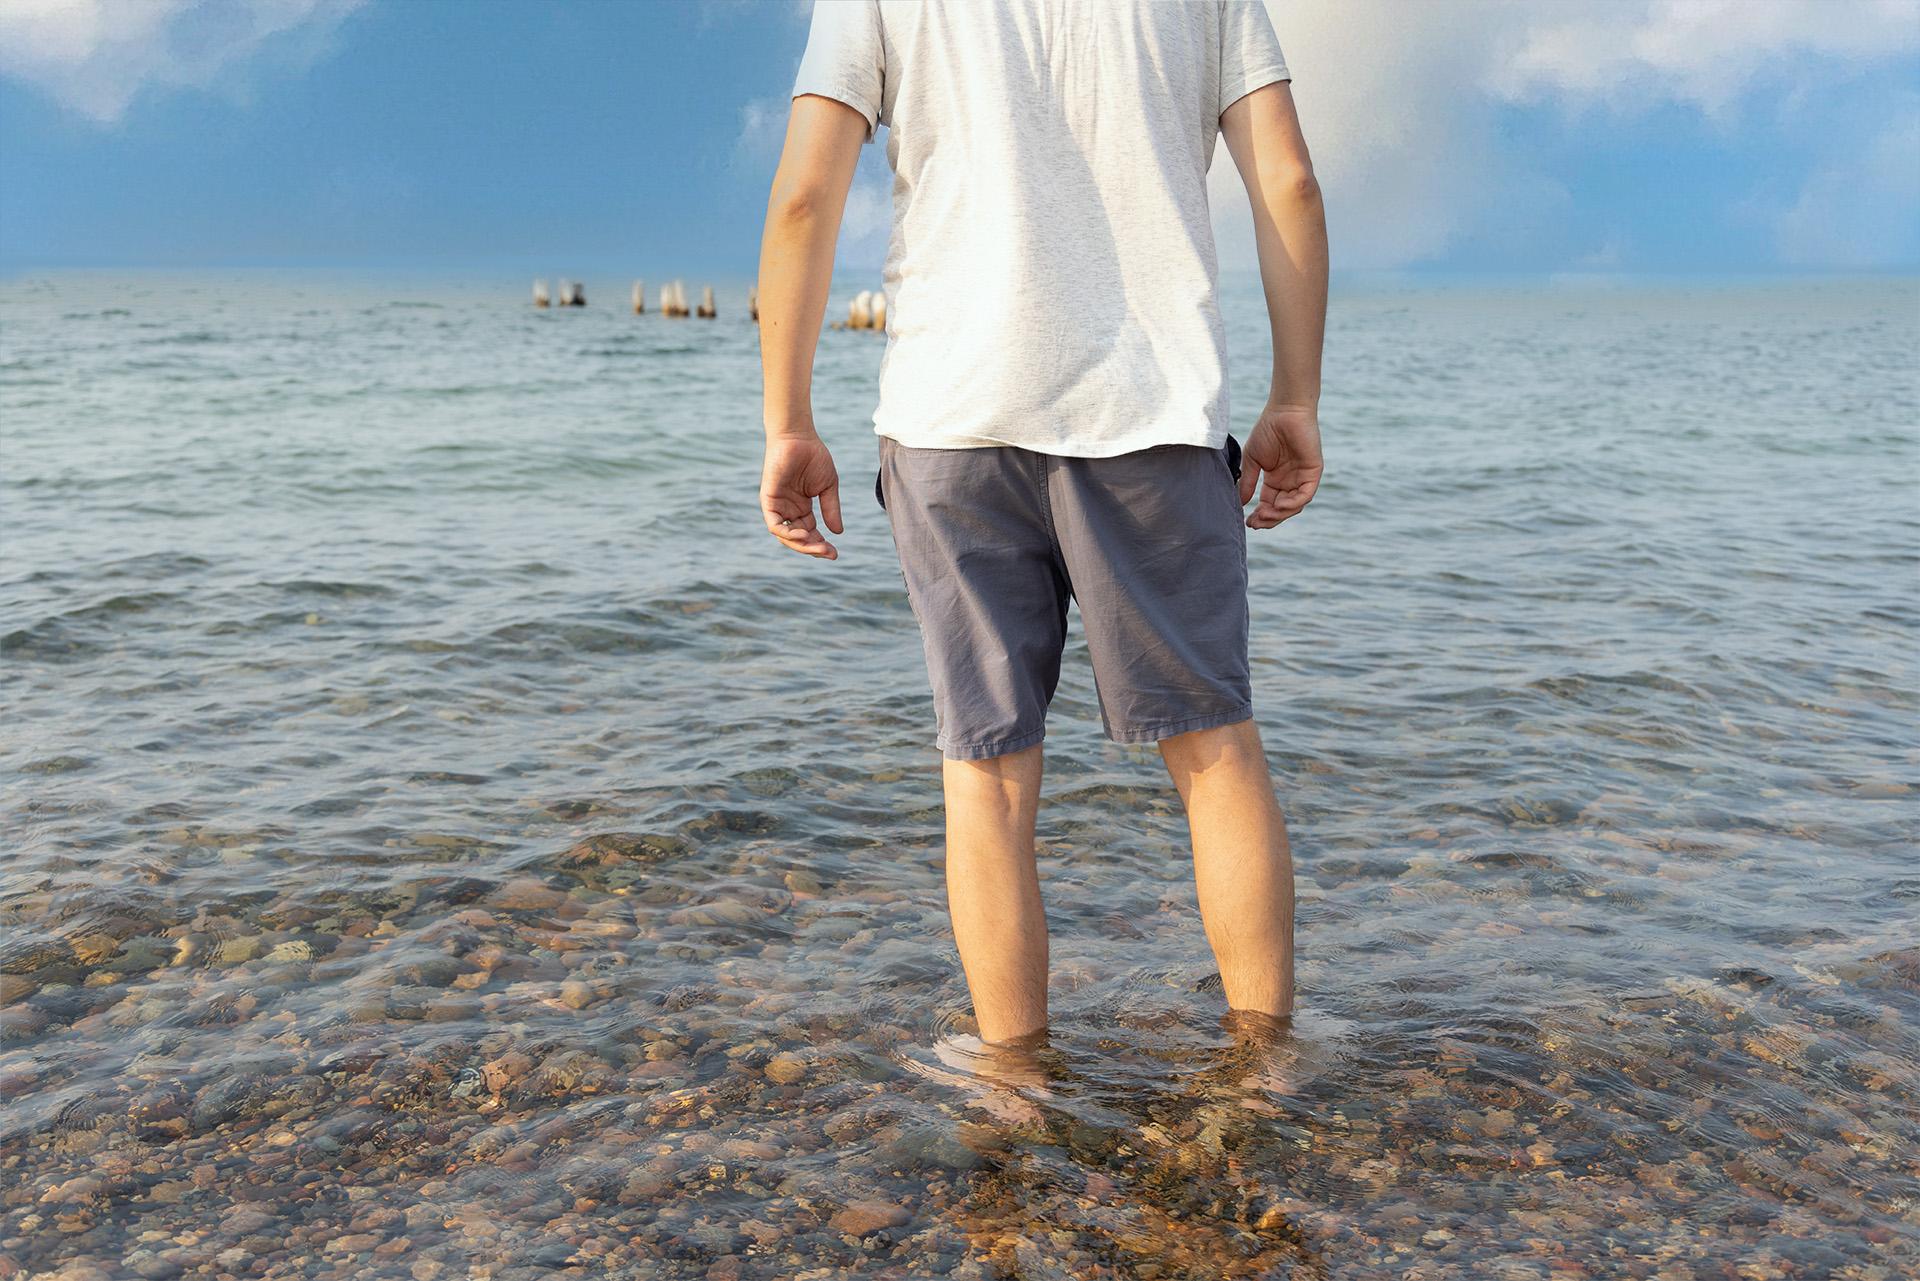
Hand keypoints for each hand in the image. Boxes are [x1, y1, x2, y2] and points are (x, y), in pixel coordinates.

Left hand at [760, 433, 842, 559]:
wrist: (799, 437)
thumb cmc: (813, 456)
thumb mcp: (828, 487)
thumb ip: (831, 509)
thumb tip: (838, 533)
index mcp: (801, 508)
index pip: (810, 533)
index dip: (821, 545)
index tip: (835, 553)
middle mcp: (788, 510)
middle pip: (798, 538)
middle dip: (813, 548)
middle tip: (829, 553)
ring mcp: (778, 506)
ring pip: (785, 536)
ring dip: (801, 545)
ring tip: (818, 547)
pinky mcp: (768, 500)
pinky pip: (775, 524)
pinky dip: (787, 533)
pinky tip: (803, 535)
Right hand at [1238, 404, 1322, 528]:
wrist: (1284, 411)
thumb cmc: (1267, 430)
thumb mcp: (1253, 460)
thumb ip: (1248, 482)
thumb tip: (1240, 503)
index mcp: (1276, 479)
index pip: (1269, 504)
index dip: (1259, 515)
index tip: (1247, 522)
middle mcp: (1290, 481)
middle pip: (1281, 509)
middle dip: (1268, 519)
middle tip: (1255, 523)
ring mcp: (1302, 478)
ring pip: (1293, 506)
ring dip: (1279, 514)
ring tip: (1264, 515)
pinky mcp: (1313, 473)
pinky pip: (1305, 495)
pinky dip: (1293, 504)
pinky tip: (1278, 506)